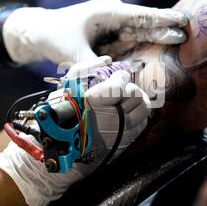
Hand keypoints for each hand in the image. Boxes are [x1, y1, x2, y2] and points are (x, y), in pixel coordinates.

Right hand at [0, 56, 150, 205]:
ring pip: (143, 108)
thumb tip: (107, 60)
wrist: (63, 145)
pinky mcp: (126, 140)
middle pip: (135, 95)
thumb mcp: (69, 85)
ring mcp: (120, 130)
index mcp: (94, 103)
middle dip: (129, 88)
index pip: (120, 85)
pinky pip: (142, 122)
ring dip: (137, 100)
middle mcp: (110, 117)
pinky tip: (127, 112)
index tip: (118, 76)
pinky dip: (138, 114)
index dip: (121, 77)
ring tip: (128, 98)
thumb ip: (87, 68)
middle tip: (122, 88)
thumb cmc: (63, 112)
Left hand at [2, 0, 188, 63]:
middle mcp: (115, 19)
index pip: (142, 16)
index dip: (163, 19)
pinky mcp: (110, 44)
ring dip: (155, 46)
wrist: (37, 34)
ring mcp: (113, 31)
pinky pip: (129, 50)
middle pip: (145, 27)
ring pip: (140, 39)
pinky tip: (154, 65)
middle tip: (188, 37)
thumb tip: (111, 84)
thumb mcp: (72, 52)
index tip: (184, 21)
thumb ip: (93, 68)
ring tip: (177, 52)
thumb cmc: (53, 35)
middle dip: (165, 32)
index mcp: (109, 11)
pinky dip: (140, 57)